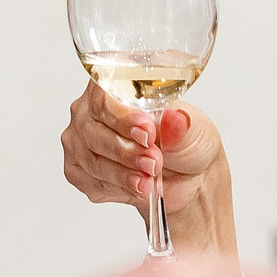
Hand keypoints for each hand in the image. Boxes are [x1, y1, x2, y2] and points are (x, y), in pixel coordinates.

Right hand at [60, 83, 225, 218]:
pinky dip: (118, 188)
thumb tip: (176, 119)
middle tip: (153, 161)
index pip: (103, 98)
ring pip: (91, 161)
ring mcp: (83, 142)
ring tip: (149, 179)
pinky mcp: (83, 172)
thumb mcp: (193, 129)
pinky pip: (92, 183)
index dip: (122, 118)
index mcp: (114, 88)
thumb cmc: (186, 142)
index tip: (147, 133)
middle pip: (92, 131)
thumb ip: (180, 125)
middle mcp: (91, 112)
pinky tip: (138, 188)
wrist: (190, 177)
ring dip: (123, 174)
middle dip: (125, 151)